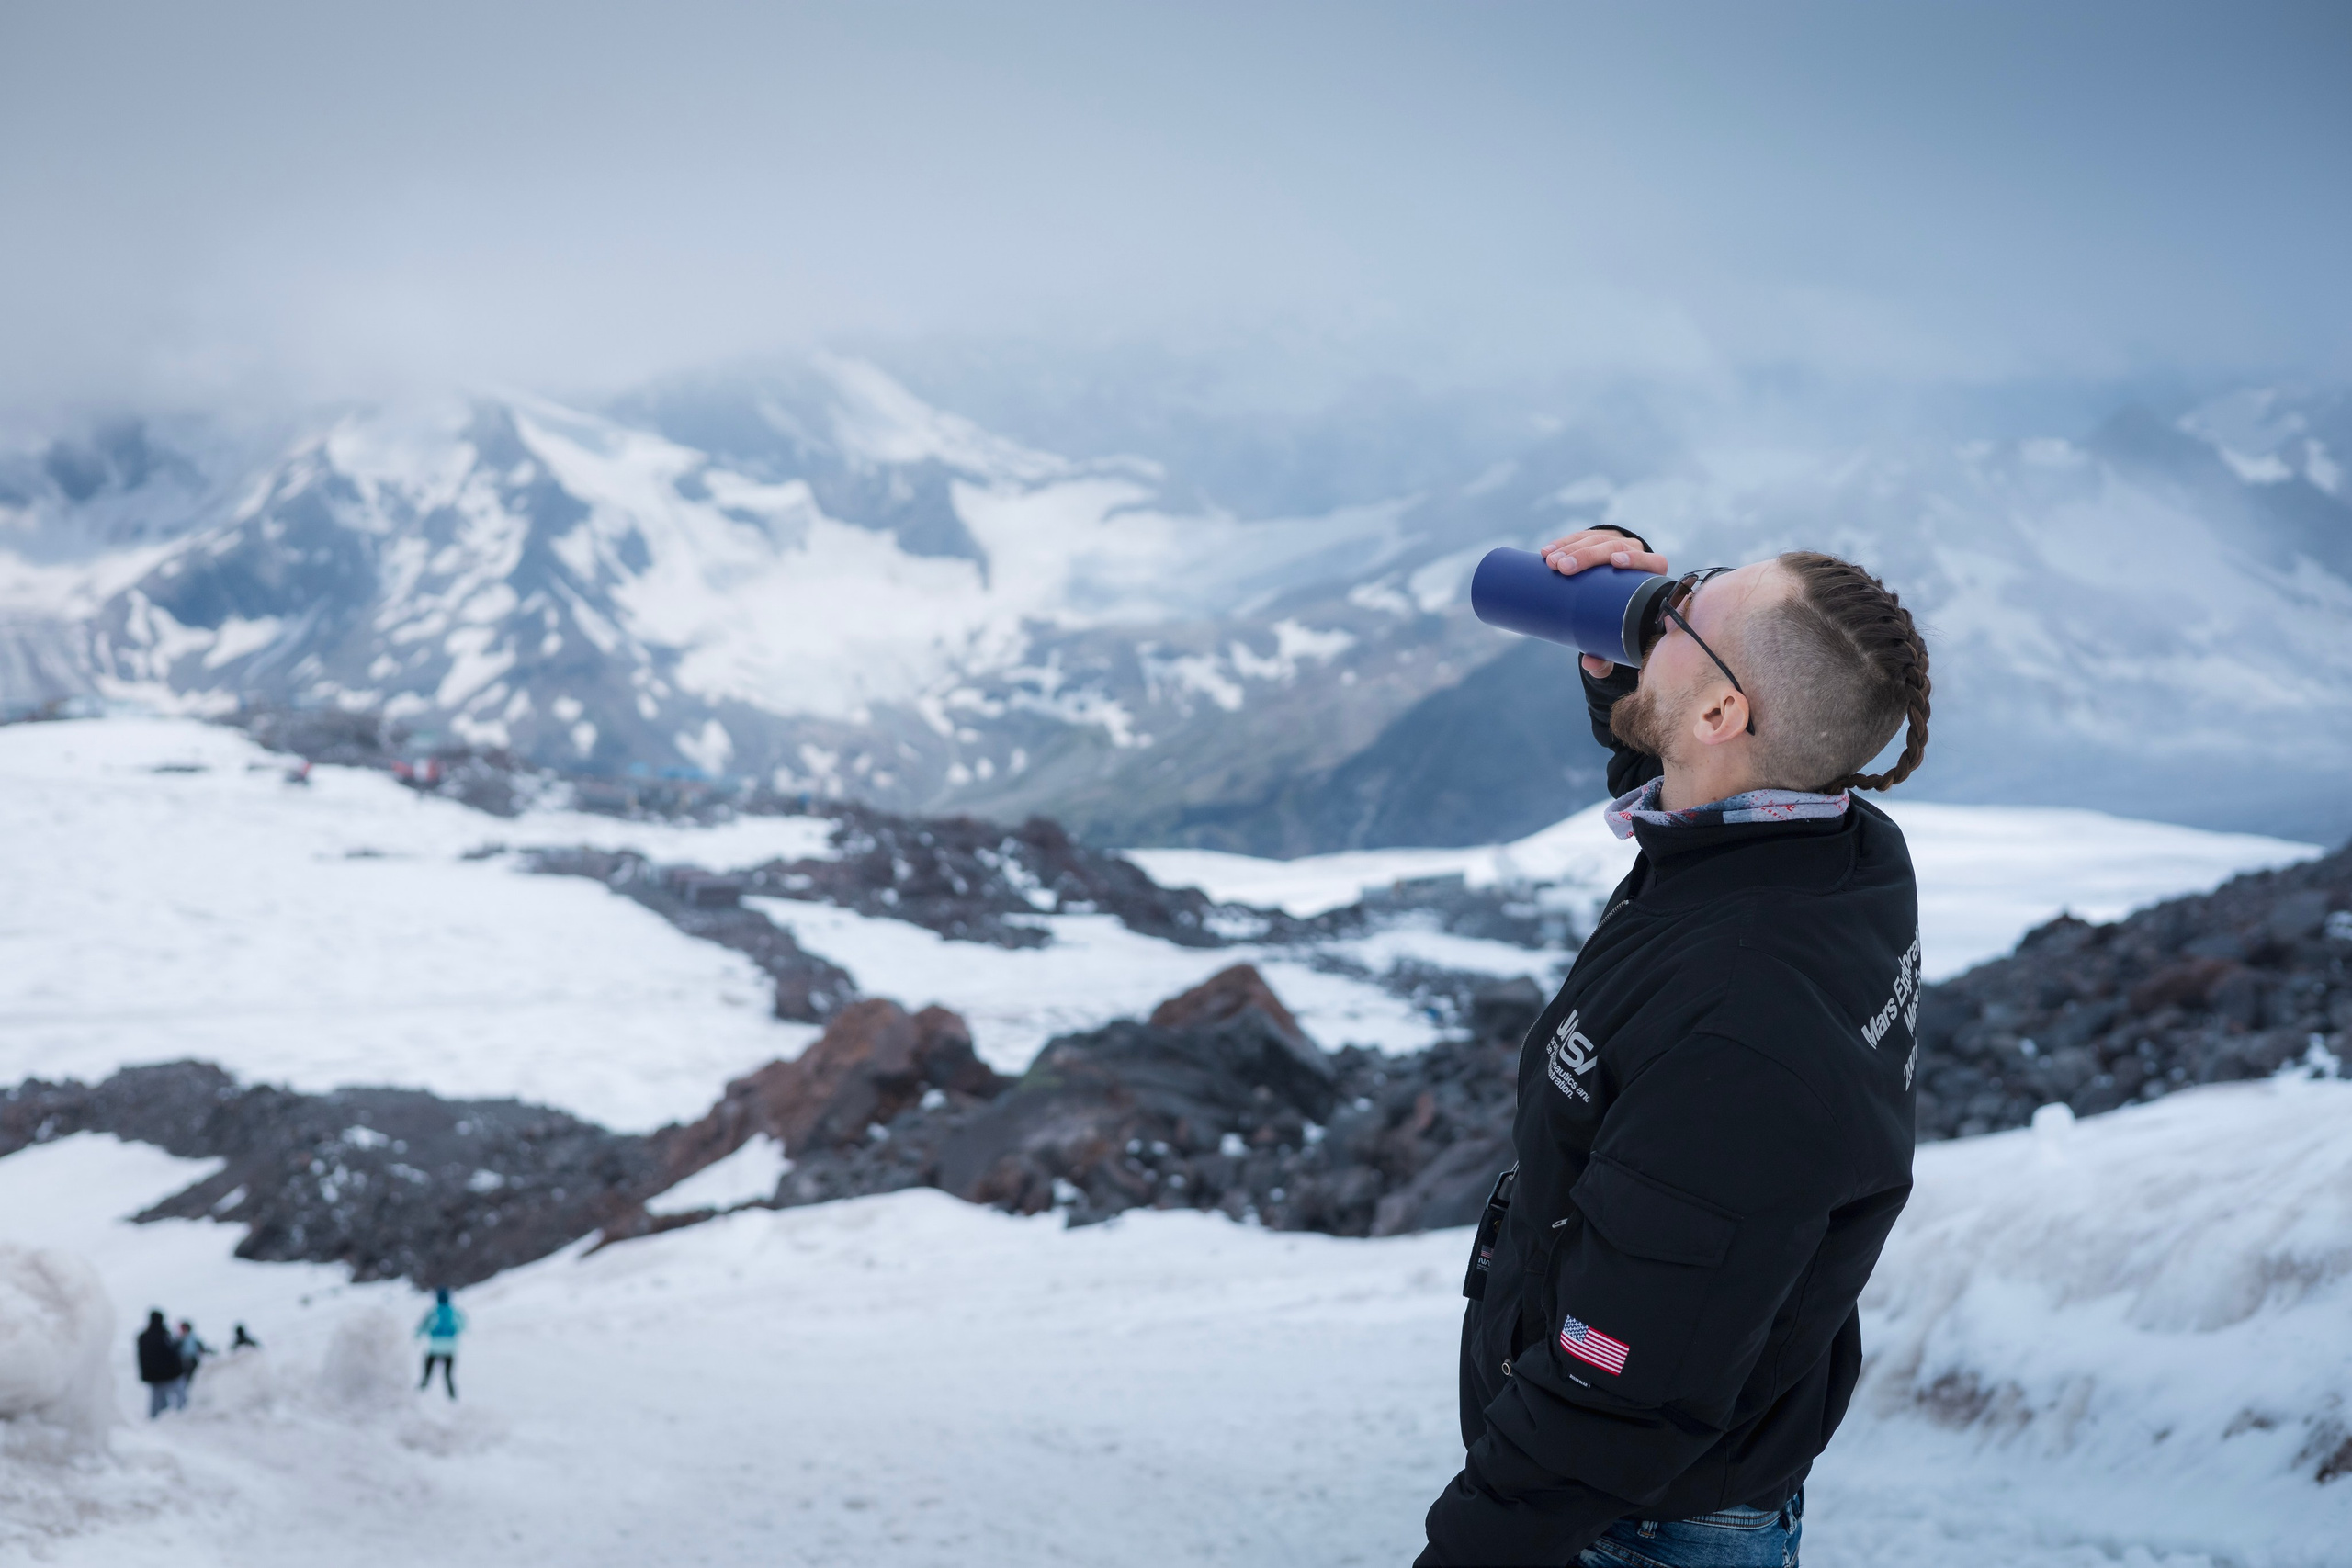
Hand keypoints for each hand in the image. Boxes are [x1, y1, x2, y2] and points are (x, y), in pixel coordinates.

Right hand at [1536, 529, 1667, 678]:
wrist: (1612, 597)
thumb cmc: (1620, 621)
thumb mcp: (1617, 636)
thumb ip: (1607, 654)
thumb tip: (1590, 663)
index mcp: (1651, 576)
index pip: (1651, 562)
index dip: (1637, 559)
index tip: (1616, 563)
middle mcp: (1635, 554)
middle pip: (1615, 548)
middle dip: (1587, 555)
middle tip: (1564, 568)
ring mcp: (1615, 544)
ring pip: (1596, 539)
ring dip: (1571, 547)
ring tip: (1550, 562)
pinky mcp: (1596, 540)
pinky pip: (1580, 537)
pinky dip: (1563, 543)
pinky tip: (1547, 551)